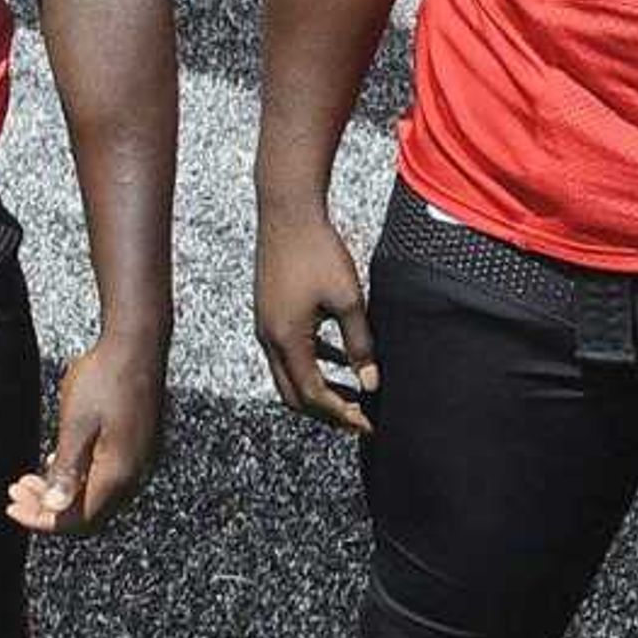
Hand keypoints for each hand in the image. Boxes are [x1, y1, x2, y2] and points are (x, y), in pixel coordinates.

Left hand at [11, 330, 165, 536]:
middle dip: (47, 508)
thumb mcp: (76, 424)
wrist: (137, 343)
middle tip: (14, 493)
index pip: (78, 520)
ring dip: (60, 492)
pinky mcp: (137, 446)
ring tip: (26, 479)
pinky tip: (55, 461)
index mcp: (118, 473)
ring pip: (95, 495)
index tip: (12, 509)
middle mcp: (134, 474)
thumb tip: (54, 509)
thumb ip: (67, 470)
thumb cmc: (105, 378)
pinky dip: (77, 477)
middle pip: (87, 512)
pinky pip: (105, 476)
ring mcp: (139, 461)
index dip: (42, 521)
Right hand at [256, 199, 375, 435]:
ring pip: (288, 375)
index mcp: (287, 339)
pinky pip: (288, 353)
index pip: (312, 394)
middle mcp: (269, 338)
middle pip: (293, 394)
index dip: (341, 413)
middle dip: (326, 411)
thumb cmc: (317, 251)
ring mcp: (266, 325)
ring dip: (318, 388)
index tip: (367, 423)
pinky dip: (312, 364)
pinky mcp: (270, 312)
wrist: (287, 213)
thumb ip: (360, 344)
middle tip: (358, 417)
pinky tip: (338, 357)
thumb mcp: (349, 300)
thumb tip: (371, 381)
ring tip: (352, 393)